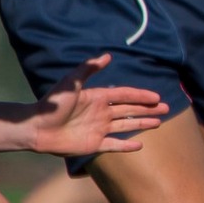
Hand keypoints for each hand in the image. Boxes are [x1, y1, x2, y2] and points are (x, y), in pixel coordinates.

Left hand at [28, 53, 168, 154]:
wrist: (37, 127)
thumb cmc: (53, 103)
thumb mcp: (71, 82)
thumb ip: (88, 69)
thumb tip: (108, 56)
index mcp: (98, 98)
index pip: (125, 95)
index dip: (141, 95)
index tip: (157, 96)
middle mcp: (101, 113)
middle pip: (130, 110)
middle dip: (148, 109)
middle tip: (166, 108)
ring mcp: (99, 129)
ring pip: (126, 126)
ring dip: (142, 124)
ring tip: (159, 123)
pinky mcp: (94, 144)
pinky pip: (115, 145)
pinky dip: (127, 146)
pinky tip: (140, 145)